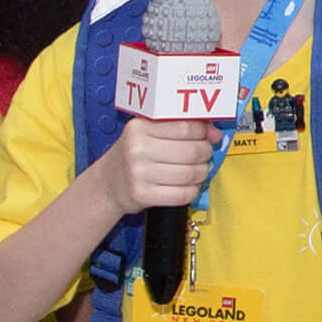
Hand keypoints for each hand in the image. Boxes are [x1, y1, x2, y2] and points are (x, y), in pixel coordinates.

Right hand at [104, 115, 219, 212]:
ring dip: (202, 173)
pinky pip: (182, 194)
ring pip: (189, 173)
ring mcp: (138, 173)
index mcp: (139, 128)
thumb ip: (178, 129)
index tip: (211, 136)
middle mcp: (136, 148)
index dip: (204, 132)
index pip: (184, 127)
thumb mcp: (147, 134)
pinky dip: (192, 191)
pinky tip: (188, 187)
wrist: (107, 184)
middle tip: (205, 155)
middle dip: (206, 153)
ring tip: (198, 172)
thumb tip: (214, 133)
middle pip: (191, 151)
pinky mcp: (142, 194)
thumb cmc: (134, 157)